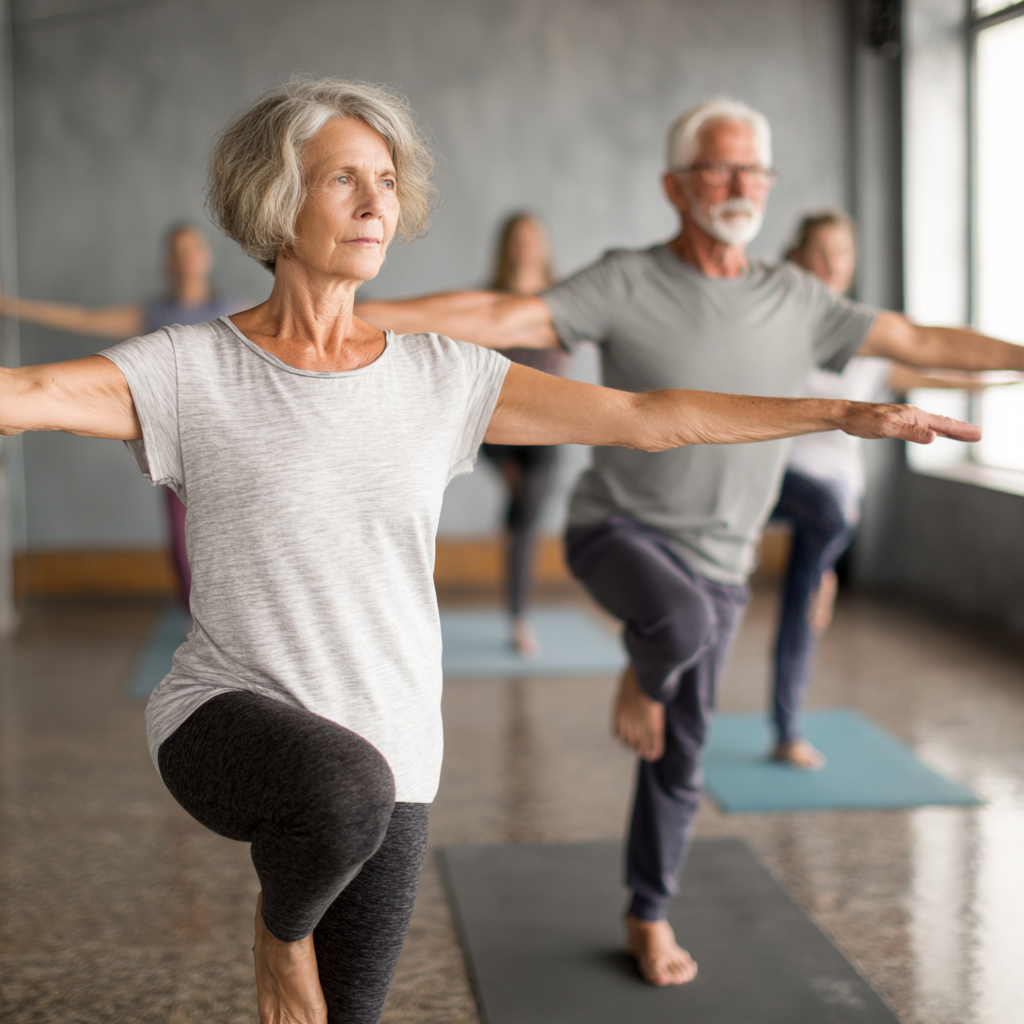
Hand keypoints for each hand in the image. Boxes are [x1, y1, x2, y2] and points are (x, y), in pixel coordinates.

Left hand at [841, 401, 980, 444]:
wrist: (844, 415)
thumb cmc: (862, 420)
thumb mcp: (887, 427)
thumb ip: (910, 431)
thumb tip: (933, 437)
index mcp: (914, 415)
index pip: (943, 423)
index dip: (961, 429)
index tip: (978, 434)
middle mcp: (912, 414)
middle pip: (942, 423)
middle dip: (960, 429)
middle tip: (979, 434)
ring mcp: (905, 418)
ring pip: (932, 425)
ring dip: (949, 430)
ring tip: (963, 434)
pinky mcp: (897, 422)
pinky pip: (921, 427)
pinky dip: (933, 430)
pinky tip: (933, 434)